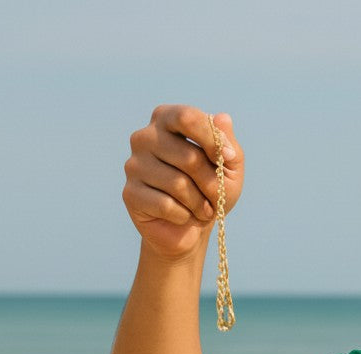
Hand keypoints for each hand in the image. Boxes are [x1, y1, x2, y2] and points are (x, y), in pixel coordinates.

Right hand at [123, 105, 243, 259]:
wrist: (189, 228)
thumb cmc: (210, 191)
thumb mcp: (229, 168)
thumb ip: (228, 143)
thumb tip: (223, 118)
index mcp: (166, 120)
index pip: (187, 118)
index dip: (212, 140)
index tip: (228, 158)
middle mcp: (144, 137)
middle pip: (189, 157)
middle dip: (211, 183)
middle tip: (215, 196)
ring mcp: (133, 165)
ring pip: (179, 184)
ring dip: (200, 204)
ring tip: (202, 209)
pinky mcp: (130, 193)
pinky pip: (167, 205)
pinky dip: (185, 215)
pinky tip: (184, 216)